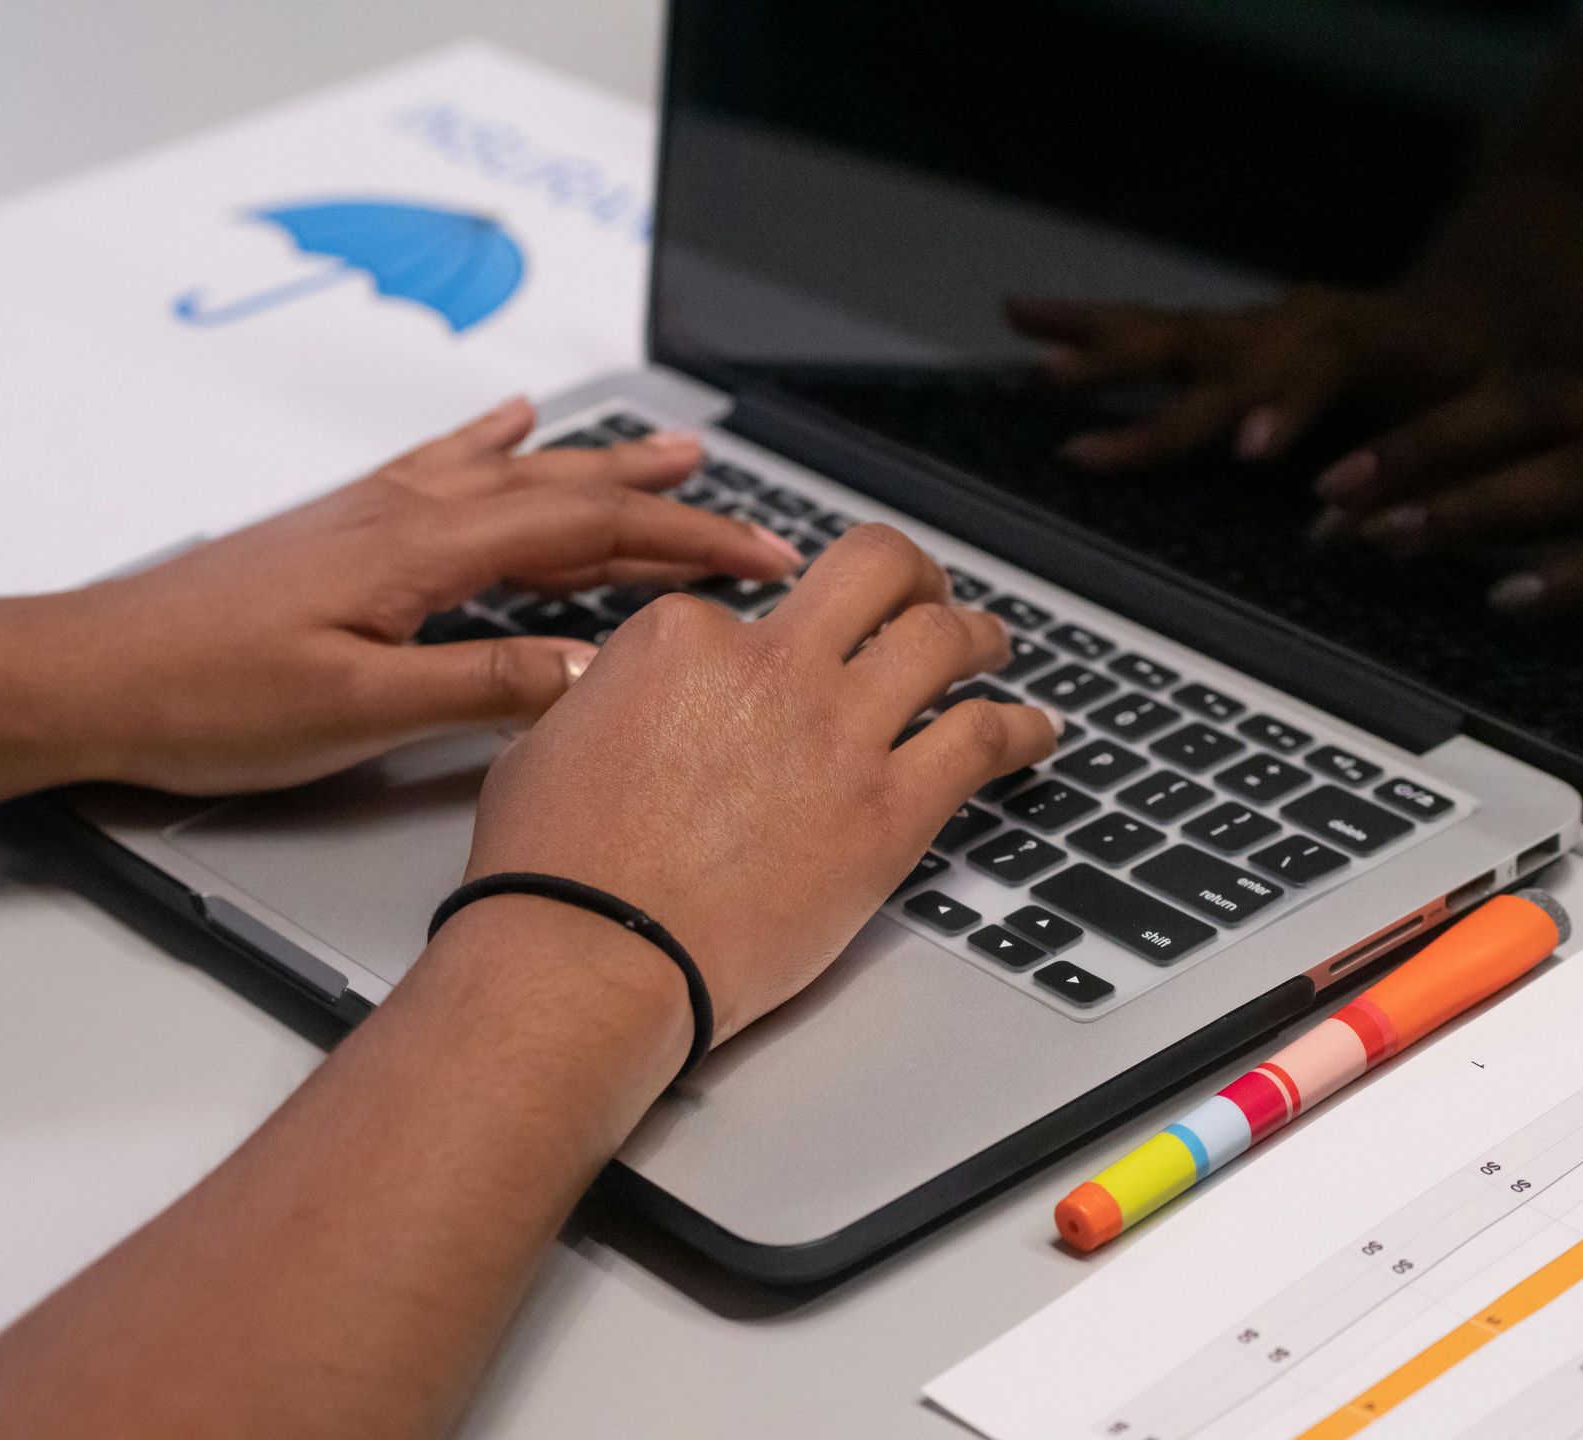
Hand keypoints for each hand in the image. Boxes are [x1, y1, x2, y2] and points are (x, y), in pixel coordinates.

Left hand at [44, 396, 804, 792]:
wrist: (89, 676)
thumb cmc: (205, 696)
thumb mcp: (355, 709)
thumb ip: (481, 683)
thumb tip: (594, 666)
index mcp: (422, 549)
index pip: (589, 530)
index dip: (687, 542)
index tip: (764, 559)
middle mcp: (407, 512)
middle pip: (568, 492)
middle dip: (669, 505)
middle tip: (751, 520)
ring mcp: (375, 512)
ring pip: (517, 474)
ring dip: (602, 464)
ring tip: (669, 451)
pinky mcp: (345, 526)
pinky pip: (445, 465)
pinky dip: (497, 441)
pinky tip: (516, 420)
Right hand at [460, 524, 1061, 1040]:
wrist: (591, 956)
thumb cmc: (553, 868)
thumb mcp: (547, 742)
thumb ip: (604, 699)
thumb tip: (616, 696)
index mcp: (682, 635)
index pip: (751, 605)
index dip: (771, 638)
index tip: (784, 665)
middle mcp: (770, 664)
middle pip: (874, 570)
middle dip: (909, 573)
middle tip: (923, 595)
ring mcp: (837, 732)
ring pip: (944, 637)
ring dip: (979, 632)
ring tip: (992, 645)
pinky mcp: (889, 809)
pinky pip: (982, 739)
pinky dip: (1021, 728)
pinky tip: (1036, 731)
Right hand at [1007, 287, 1483, 469]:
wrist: (1476, 322)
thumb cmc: (1475, 388)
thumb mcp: (1479, 426)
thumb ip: (1417, 469)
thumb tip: (1354, 522)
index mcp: (1358, 342)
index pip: (1315, 367)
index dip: (1285, 404)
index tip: (1252, 449)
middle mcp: (1291, 323)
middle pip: (1206, 346)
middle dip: (1134, 368)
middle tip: (1064, 381)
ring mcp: (1253, 326)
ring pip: (1163, 330)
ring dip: (1087, 335)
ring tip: (1018, 324)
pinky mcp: (1229, 335)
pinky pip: (1150, 329)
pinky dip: (1086, 327)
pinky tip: (1026, 319)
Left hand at [1310, 364, 1582, 613]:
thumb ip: (1517, 482)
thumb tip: (1390, 523)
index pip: (1490, 404)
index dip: (1405, 441)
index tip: (1324, 486)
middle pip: (1516, 415)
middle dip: (1415, 453)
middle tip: (1331, 500)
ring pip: (1564, 474)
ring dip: (1468, 505)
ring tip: (1387, 540)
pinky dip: (1568, 577)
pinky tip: (1507, 601)